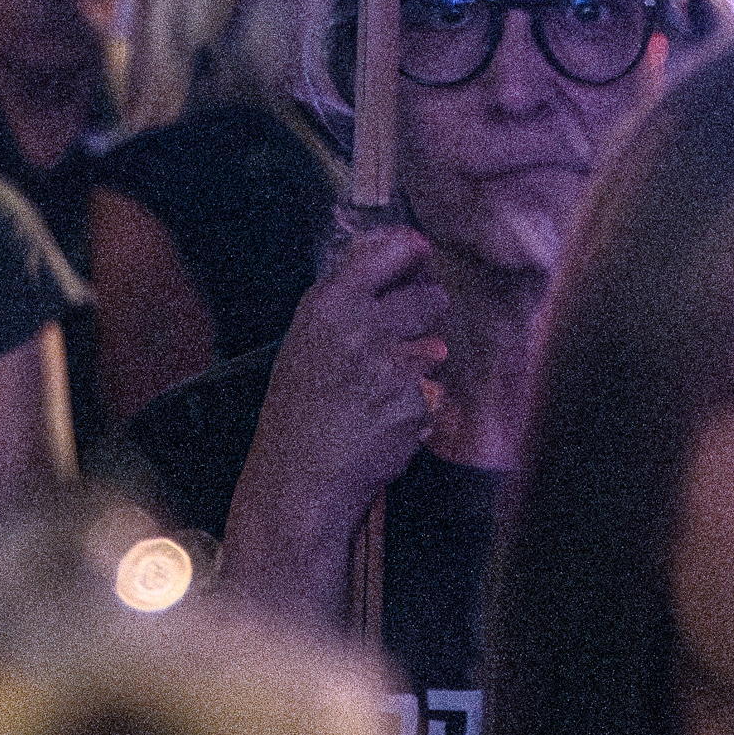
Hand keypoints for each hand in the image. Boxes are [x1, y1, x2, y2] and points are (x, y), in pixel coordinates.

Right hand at [230, 223, 446, 590]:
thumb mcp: (307, 341)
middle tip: (403, 339)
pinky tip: (384, 425)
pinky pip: (433, 395)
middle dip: (426, 315)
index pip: (390, 251)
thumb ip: (348, 300)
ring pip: (436, 348)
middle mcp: (362, 327)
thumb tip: (400, 259)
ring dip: (422, 366)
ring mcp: (393, 366)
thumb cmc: (297, 412)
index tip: (421, 255)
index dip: (412, 253)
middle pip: (429, 298)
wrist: (299, 483)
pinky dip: (417, 409)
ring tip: (380, 392)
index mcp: (328, 304)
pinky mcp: (416, 404)